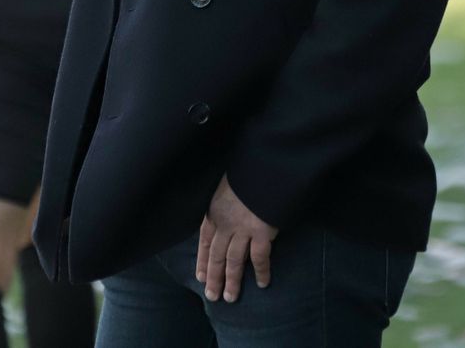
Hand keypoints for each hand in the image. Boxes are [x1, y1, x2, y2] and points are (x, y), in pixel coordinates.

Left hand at [196, 175, 276, 303]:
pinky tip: (262, 283)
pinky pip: (260, 257)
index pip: (204, 240)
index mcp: (214, 211)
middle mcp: (225, 223)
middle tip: (212, 296)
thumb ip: (225, 200)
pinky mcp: (262, 232)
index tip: (200, 276)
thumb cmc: (247, 172)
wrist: (264, 166)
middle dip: (214, 277)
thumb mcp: (226, 184)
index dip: (202, 260)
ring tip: (230, 298)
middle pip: (216, 255)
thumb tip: (225, 208)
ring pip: (234, 261)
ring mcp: (243, 229)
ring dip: (232, 281)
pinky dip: (261, 272)